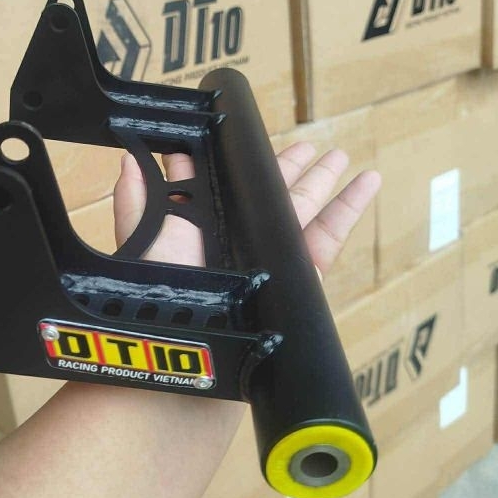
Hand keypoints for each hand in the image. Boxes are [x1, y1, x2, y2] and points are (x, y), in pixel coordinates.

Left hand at [112, 142, 380, 273]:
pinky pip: (328, 236)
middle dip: (287, 166)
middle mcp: (234, 241)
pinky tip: (368, 183)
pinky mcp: (299, 278)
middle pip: (266, 193)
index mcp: (197, 227)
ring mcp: (269, 259)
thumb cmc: (161, 299)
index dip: (233, 159)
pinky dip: (350, 208)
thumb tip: (129, 156)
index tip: (247, 133)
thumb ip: (137, 200)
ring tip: (340, 157)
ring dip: (322, 180)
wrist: (190, 364)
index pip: (217, 183)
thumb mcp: (143, 239)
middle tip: (307, 144)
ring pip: (301, 208)